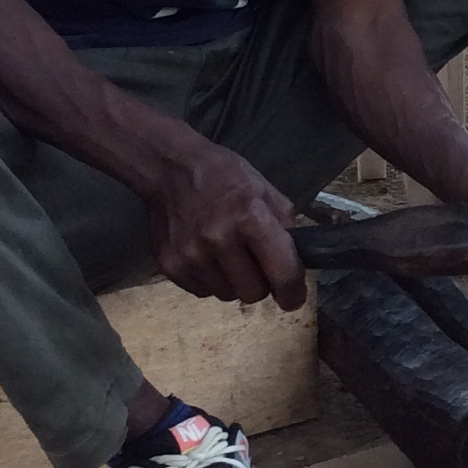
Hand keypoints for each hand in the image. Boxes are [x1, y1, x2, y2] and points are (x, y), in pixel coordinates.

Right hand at [142, 133, 306, 309]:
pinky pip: (203, 292)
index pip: (282, 273)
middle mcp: (219, 240)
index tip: (293, 297)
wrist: (169, 169)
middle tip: (255, 264)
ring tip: (227, 254)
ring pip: (227, 295)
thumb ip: (284, 225)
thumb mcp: (264, 189)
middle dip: (260, 283)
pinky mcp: (171, 266)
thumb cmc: (222, 176)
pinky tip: (207, 256)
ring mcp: (192, 256)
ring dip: (233, 282)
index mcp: (250, 218)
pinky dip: (210, 280)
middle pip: (254, 293)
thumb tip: (299, 260)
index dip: (293, 292)